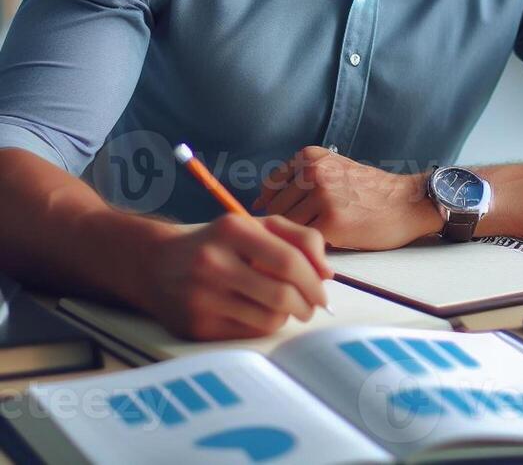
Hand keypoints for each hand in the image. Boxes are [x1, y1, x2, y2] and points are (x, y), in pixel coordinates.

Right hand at [140, 213, 332, 340]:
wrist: (156, 264)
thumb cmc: (219, 243)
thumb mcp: (256, 226)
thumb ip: (299, 238)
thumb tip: (327, 273)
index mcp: (232, 229)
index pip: (289, 261)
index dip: (313, 280)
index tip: (323, 289)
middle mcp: (213, 263)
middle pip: (281, 295)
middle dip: (307, 303)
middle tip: (312, 305)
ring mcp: (201, 297)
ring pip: (269, 319)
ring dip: (288, 316)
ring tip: (286, 307)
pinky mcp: (195, 327)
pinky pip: (248, 334)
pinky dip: (264, 326)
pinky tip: (260, 314)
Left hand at [251, 147, 439, 249]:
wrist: (407, 202)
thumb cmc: (369, 192)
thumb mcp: (333, 169)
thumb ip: (299, 181)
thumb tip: (257, 206)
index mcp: (310, 156)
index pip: (270, 190)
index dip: (277, 211)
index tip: (290, 221)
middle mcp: (313, 171)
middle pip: (275, 210)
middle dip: (285, 228)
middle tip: (304, 237)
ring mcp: (322, 195)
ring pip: (288, 228)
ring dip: (297, 240)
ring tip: (317, 241)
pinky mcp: (331, 222)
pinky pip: (305, 241)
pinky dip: (311, 248)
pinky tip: (328, 246)